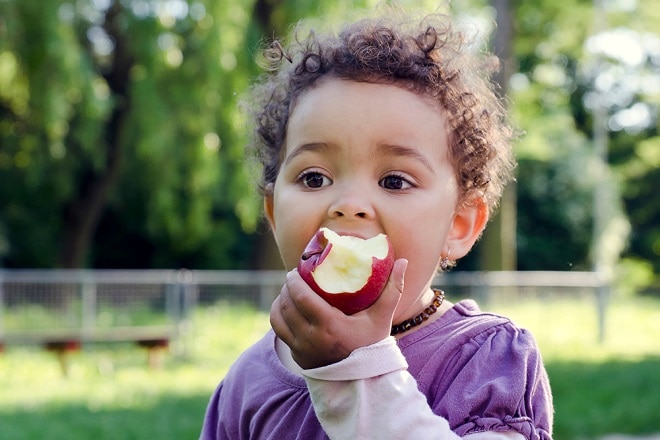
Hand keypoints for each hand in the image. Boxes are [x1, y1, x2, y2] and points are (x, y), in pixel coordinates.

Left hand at [270, 259, 406, 369]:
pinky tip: (284, 308)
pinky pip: (279, 332)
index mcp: (329, 326)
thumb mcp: (382, 317)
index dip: (293, 282)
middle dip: (286, 288)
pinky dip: (278, 317)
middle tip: (291, 277)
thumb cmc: (372, 345)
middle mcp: (311, 338)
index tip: (294, 270)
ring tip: (286, 291)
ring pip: (279, 318)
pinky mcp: (297, 356)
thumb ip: (393, 289)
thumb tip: (403, 261)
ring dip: (279, 301)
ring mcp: (301, 349)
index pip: (301, 297)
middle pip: (288, 305)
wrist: (363, 380)